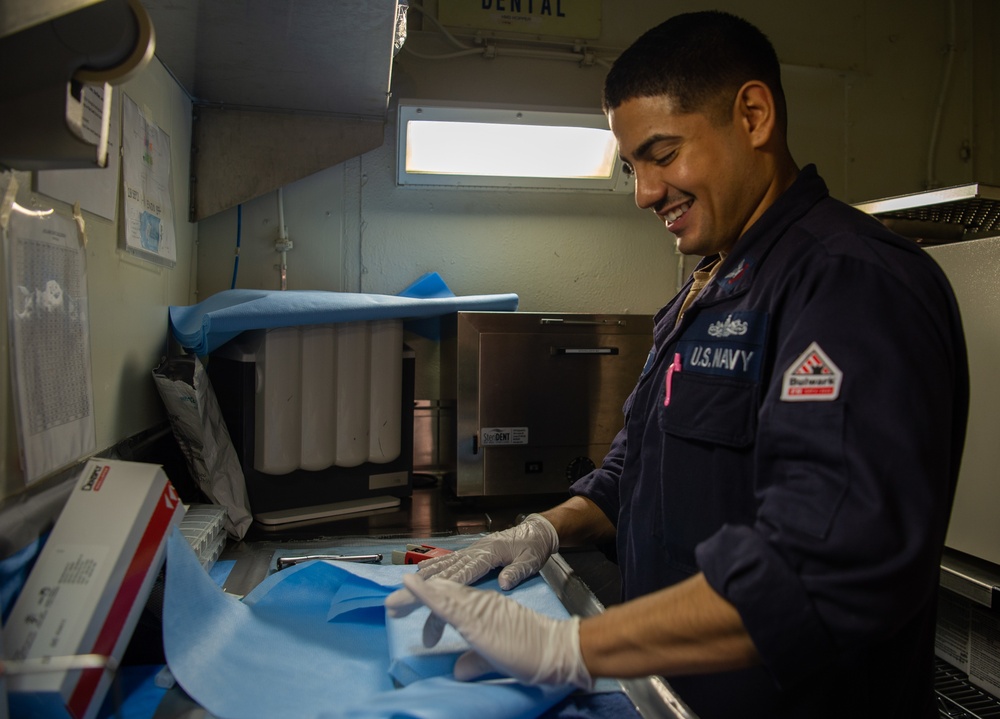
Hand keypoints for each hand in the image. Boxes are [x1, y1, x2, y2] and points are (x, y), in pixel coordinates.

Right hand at [385, 513, 558, 615]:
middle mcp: (474, 551)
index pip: (464, 573)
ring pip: (441, 567)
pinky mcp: (471, 554)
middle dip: (419, 588)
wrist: (538, 531)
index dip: (444, 584)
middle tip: (396, 603)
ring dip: (420, 581)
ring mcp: (471, 552)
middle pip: (443, 572)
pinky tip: (419, 576)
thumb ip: (518, 571)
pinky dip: (432, 569)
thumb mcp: (532, 559)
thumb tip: (505, 583)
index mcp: (489, 554)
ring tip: (400, 595)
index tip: (426, 595)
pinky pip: (447, 562)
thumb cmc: (535, 546)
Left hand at [390, 573, 591, 688]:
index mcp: (484, 609)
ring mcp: (478, 608)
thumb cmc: (534, 653)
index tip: (404, 609)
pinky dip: (427, 592)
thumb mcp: (496, 658)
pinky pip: (448, 602)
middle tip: (390, 606)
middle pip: (440, 593)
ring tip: (392, 599)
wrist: (559, 650)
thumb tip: (459, 669)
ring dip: (414, 595)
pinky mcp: (478, 619)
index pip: (449, 600)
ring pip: (440, 594)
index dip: (426, 602)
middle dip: (413, 598)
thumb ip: (476, 660)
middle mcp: (479, 602)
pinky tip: (412, 585)